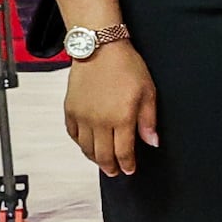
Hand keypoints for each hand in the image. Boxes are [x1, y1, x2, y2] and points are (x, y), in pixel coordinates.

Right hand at [64, 42, 158, 176]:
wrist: (99, 49)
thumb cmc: (126, 66)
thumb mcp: (148, 92)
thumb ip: (148, 120)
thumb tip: (152, 141)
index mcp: (120, 118)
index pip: (123, 152)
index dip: (127, 164)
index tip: (130, 169)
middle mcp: (99, 121)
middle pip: (102, 155)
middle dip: (111, 167)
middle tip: (116, 172)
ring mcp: (82, 117)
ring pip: (86, 148)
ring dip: (95, 158)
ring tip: (103, 162)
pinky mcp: (70, 110)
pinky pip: (73, 134)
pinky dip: (80, 143)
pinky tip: (87, 145)